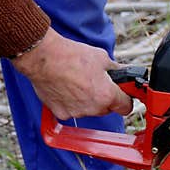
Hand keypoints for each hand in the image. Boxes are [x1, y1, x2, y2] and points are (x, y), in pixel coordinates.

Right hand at [11, 28, 131, 120]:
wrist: (42, 56)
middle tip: (95, 83)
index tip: (122, 94)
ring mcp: (77, 112)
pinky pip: (72, 110)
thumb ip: (115, 70)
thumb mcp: (101, 58)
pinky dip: (70, 102)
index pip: (126, 107)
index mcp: (107, 96)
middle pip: (107, 109)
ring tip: (77, 82)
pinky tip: (65, 88)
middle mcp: (94, 108)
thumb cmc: (70, 55)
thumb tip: (123, 73)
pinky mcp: (62, 113)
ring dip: (87, 101)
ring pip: (90, 110)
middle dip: (105, 98)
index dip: (125, 99)